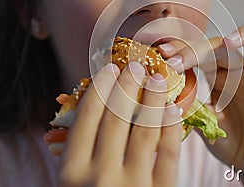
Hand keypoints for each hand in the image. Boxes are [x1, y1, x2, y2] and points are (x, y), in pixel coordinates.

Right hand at [58, 62, 181, 186]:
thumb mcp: (70, 184)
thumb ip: (74, 155)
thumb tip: (81, 113)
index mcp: (72, 172)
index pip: (86, 117)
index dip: (99, 87)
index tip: (109, 69)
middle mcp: (101, 175)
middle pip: (116, 118)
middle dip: (126, 86)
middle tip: (135, 67)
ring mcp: (133, 184)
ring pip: (145, 130)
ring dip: (152, 99)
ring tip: (157, 80)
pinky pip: (169, 153)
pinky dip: (171, 127)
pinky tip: (172, 110)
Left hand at [158, 25, 243, 182]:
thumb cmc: (228, 143)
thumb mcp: (202, 122)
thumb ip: (189, 106)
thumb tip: (165, 92)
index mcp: (221, 76)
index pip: (202, 54)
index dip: (183, 51)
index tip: (161, 55)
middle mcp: (242, 72)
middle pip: (224, 46)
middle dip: (198, 49)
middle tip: (176, 60)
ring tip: (229, 42)